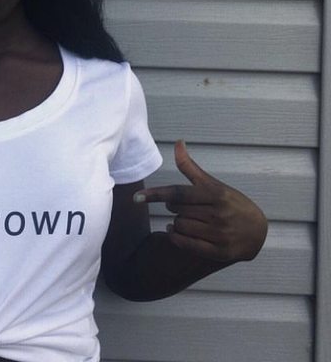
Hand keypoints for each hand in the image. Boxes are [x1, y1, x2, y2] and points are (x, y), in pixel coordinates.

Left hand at [134, 140, 267, 262]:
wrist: (258, 231)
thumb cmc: (231, 203)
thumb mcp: (212, 184)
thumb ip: (190, 167)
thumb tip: (178, 142)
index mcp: (215, 194)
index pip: (178, 193)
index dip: (156, 194)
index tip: (137, 197)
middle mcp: (217, 214)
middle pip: (176, 210)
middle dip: (173, 207)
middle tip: (183, 206)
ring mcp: (219, 234)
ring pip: (180, 226)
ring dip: (176, 223)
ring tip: (187, 219)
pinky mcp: (219, 252)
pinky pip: (186, 244)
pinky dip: (176, 237)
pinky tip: (175, 231)